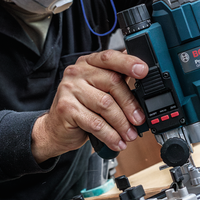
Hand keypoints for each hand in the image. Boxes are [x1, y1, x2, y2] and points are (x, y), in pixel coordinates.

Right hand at [32, 50, 147, 162]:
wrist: (55, 128)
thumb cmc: (81, 108)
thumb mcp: (98, 90)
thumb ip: (117, 82)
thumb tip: (144, 81)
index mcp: (88, 63)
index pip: (110, 58)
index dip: (128, 63)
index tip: (144, 71)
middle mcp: (77, 72)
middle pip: (112, 83)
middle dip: (130, 105)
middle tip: (139, 120)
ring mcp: (69, 89)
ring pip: (106, 105)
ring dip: (122, 124)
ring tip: (129, 135)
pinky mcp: (66, 108)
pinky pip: (95, 123)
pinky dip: (110, 135)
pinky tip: (116, 142)